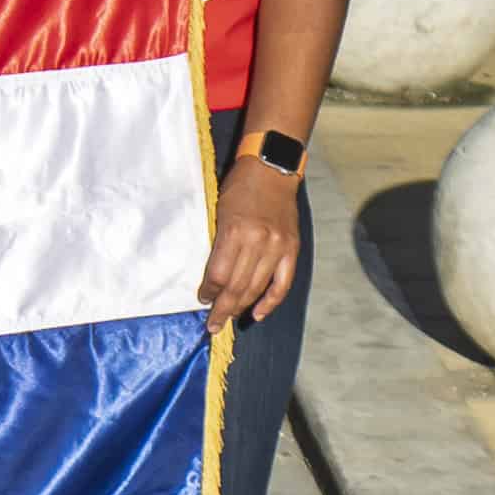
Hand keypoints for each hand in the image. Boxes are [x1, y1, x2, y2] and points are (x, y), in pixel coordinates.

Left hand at [205, 153, 303, 326]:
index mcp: (235, 230)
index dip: (209, 291)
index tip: (202, 299)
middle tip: (213, 325)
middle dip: (223, 309)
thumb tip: (213, 278)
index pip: (219, 273)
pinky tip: (258, 314)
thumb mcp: (219, 210)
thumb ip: (219, 243)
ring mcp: (277, 246)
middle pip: (238, 286)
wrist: (271, 169)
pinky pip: (282, 283)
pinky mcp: (292, 249)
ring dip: (242, 308)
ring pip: (257, 288)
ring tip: (229, 320)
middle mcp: (258, 241)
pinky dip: (270, 302)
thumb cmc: (239, 188)